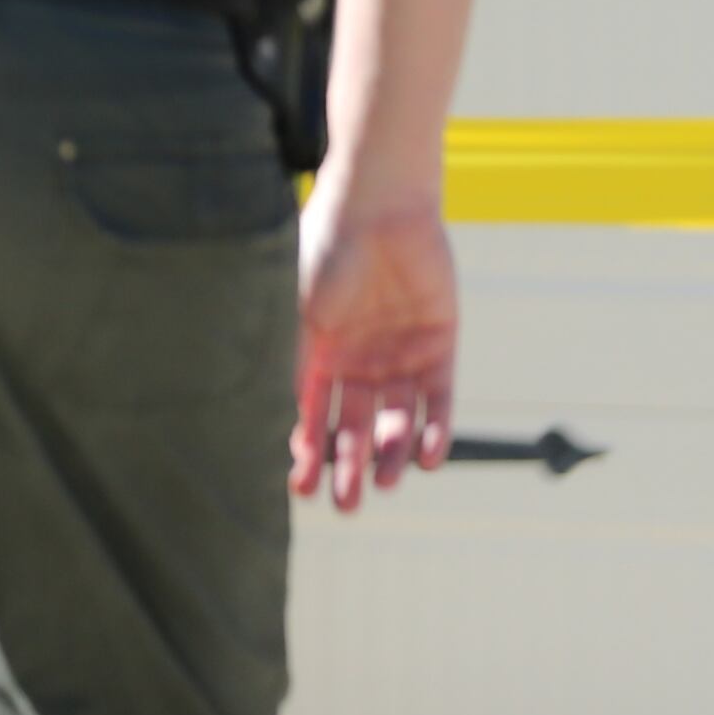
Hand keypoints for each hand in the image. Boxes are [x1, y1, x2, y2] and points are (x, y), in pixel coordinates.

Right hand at [294, 187, 457, 508]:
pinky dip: (435, 430)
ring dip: (391, 455)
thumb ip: (291, 362)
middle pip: (353, 428)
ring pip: (396, 423)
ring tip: (388, 483)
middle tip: (346, 506)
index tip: (300, 487)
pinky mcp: (438, 349)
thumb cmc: (322, 253)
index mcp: (316, 354)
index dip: (305, 453)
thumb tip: (274, 421)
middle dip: (348, 468)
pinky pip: (438, 401)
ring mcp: (398, 356)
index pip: (310, 416)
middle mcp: (356, 362)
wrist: (376, 208)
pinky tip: (429, 457)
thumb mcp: (295, 311)